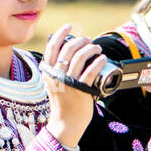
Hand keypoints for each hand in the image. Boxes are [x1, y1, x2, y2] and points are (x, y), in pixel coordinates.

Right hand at [42, 22, 108, 147]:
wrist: (65, 124)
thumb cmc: (61, 103)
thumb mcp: (52, 83)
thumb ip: (56, 69)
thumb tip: (68, 51)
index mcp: (48, 72)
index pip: (52, 47)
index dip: (61, 33)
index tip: (70, 26)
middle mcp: (56, 75)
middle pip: (68, 48)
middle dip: (81, 40)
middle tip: (88, 41)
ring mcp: (68, 82)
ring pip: (80, 57)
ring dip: (91, 48)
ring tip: (97, 49)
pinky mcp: (81, 90)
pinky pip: (91, 71)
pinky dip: (98, 61)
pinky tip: (102, 58)